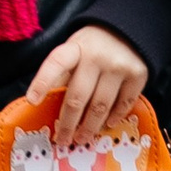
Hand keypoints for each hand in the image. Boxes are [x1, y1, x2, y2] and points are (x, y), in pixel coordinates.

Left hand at [25, 22, 149, 150]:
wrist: (128, 30)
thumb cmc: (92, 47)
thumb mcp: (74, 51)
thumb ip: (63, 74)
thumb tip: (46, 106)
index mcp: (74, 48)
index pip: (56, 64)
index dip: (43, 82)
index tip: (32, 101)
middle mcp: (96, 57)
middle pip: (77, 96)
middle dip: (67, 123)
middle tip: (62, 140)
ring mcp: (118, 66)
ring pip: (100, 106)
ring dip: (89, 127)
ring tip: (81, 139)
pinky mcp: (138, 75)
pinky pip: (123, 104)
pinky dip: (114, 117)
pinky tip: (106, 125)